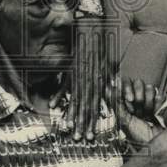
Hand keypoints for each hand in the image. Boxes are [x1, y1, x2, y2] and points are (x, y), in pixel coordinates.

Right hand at [50, 17, 116, 140]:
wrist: (92, 28)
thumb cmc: (99, 46)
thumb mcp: (106, 63)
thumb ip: (108, 78)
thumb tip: (112, 90)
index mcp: (99, 81)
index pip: (96, 106)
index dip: (93, 121)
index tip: (91, 135)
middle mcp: (90, 81)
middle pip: (86, 107)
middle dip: (83, 124)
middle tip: (81, 138)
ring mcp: (80, 76)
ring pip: (76, 98)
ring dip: (72, 114)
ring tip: (69, 128)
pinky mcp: (71, 68)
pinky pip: (64, 84)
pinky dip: (59, 94)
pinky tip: (53, 105)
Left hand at [114, 77, 158, 146]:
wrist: (157, 146)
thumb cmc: (139, 139)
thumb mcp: (124, 122)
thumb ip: (116, 104)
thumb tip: (107, 88)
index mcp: (124, 103)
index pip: (124, 83)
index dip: (127, 88)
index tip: (129, 99)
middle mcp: (135, 100)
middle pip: (137, 82)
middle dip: (139, 96)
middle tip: (138, 110)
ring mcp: (148, 101)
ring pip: (149, 87)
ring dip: (149, 102)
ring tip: (148, 113)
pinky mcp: (159, 103)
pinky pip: (159, 94)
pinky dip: (158, 103)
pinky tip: (156, 112)